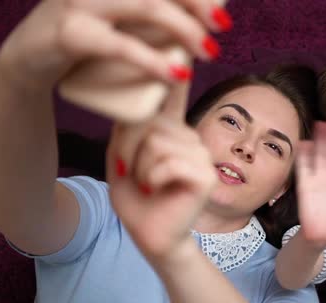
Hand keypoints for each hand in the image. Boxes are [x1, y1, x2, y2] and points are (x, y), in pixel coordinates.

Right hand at [0, 0, 226, 91]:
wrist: (28, 60)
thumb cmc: (85, 38)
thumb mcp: (116, 16)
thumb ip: (144, 10)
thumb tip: (200, 16)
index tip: (220, 5)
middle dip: (197, 2)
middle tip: (223, 25)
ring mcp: (81, 1)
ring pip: (148, 6)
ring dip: (186, 29)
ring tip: (210, 52)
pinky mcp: (70, 32)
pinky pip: (122, 46)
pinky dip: (153, 61)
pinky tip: (177, 75)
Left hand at [105, 83, 216, 261]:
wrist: (153, 237)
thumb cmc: (137, 200)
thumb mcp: (121, 159)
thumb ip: (127, 130)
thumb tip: (133, 103)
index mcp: (173, 132)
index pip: (173, 94)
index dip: (175, 67)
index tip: (182, 42)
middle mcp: (191, 137)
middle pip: (149, 124)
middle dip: (130, 151)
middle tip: (132, 175)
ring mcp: (202, 154)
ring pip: (155, 142)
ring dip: (140, 168)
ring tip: (147, 185)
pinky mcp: (204, 174)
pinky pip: (166, 162)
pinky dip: (151, 179)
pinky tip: (157, 191)